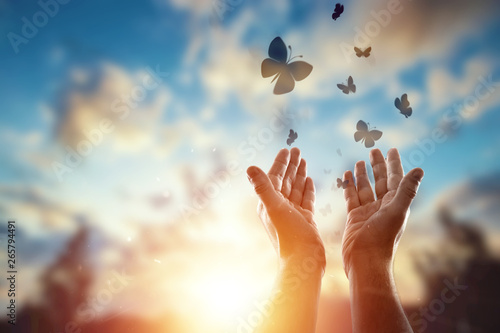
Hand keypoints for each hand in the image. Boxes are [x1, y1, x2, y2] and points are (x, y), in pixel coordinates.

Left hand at [247, 148, 324, 273]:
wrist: (303, 262)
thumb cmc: (289, 237)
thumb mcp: (275, 208)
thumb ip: (263, 187)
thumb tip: (250, 167)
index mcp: (269, 203)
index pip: (274, 177)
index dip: (281, 163)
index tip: (287, 150)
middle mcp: (279, 207)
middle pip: (285, 180)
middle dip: (291, 165)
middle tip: (297, 150)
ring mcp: (292, 213)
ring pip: (295, 188)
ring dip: (299, 174)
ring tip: (304, 160)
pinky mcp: (304, 220)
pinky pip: (305, 199)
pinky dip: (307, 188)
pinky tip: (309, 180)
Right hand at [341, 148, 423, 277]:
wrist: (365, 261)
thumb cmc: (382, 239)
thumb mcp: (396, 211)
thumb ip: (406, 190)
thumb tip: (419, 169)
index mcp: (395, 204)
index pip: (395, 178)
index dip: (394, 163)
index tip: (391, 149)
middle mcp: (382, 206)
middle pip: (380, 180)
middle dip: (377, 165)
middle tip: (373, 150)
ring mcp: (368, 211)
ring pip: (365, 187)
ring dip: (362, 174)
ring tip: (359, 161)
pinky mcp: (354, 217)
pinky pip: (352, 197)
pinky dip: (349, 186)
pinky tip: (346, 176)